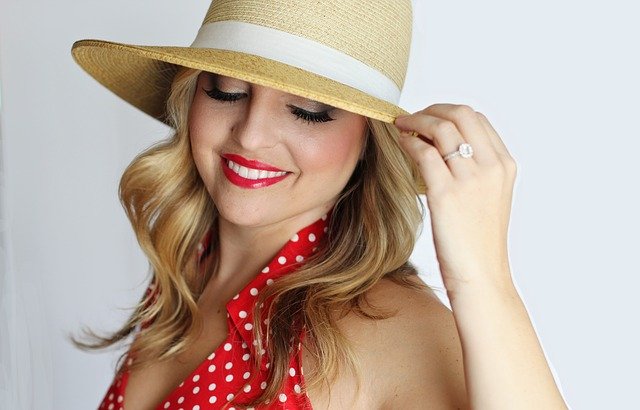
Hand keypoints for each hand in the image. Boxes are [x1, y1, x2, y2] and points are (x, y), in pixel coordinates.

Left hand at [394, 104, 516, 295]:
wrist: (482, 276)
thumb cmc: (479, 241)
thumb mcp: (489, 197)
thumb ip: (476, 169)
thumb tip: (442, 147)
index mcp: (505, 165)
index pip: (477, 119)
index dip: (449, 112)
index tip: (429, 117)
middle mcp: (491, 166)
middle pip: (461, 114)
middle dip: (432, 109)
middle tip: (411, 117)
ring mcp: (470, 178)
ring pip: (441, 128)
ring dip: (416, 121)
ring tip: (401, 126)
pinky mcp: (446, 193)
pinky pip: (423, 152)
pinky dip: (408, 142)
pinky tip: (400, 144)